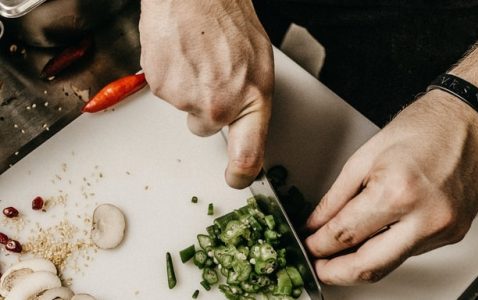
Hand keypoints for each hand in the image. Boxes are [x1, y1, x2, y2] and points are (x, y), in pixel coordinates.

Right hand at [139, 0, 273, 188]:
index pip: (248, 156)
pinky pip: (166, 91)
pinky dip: (171, 76)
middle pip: (205, 128)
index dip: (240, 174)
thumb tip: (242, 125)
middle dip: (205, 108)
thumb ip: (249, 99)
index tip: (236, 178)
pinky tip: (181, 54)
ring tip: (197, 56)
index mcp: (251, 100)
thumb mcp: (258, 62)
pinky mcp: (160, 87)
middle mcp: (219, 106)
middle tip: (211, 75)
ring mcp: (186, 99)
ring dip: (188, 88)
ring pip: (184, 107)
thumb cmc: (228, 19)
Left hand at [305, 90, 477, 284]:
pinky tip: (372, 238)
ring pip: (390, 264)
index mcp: (397, 192)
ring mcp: (443, 229)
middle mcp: (425, 217)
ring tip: (339, 254)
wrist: (467, 121)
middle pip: (369, 266)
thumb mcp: (364, 157)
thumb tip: (316, 224)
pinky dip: (385, 249)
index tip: (308, 246)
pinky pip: (409, 252)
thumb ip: (335, 197)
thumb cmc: (421, 128)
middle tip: (318, 267)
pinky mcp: (452, 234)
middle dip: (336, 273)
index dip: (319, 245)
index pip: (346, 234)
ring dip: (360, 263)